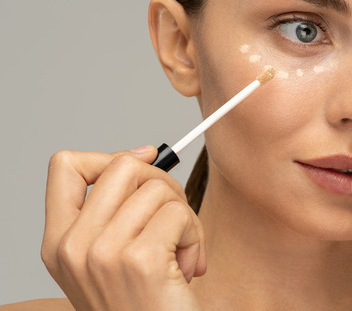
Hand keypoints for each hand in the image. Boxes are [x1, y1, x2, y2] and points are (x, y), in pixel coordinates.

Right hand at [41, 146, 205, 310]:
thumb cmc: (144, 302)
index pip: (66, 166)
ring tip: (180, 252)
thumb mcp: (111, 256)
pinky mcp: (139, 260)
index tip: (142, 165)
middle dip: (163, 185)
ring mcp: (102, 253)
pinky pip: (179, 213)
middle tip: (173, 220)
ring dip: (184, 217)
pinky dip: (194, 236)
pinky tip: (188, 266)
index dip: (110, 156)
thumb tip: (143, 154)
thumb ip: (115, 210)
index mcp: (59, 242)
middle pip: (124, 166)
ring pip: (158, 187)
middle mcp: (72, 247)